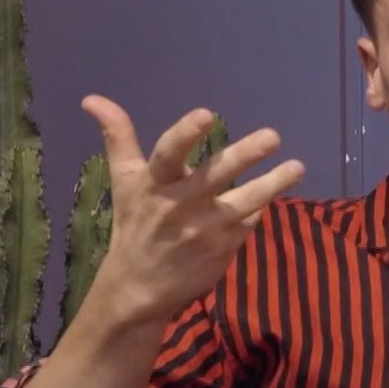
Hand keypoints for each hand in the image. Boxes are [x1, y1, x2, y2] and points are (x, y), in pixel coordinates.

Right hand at [82, 95, 304, 326]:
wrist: (138, 289)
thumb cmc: (134, 225)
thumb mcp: (124, 181)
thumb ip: (118, 137)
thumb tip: (92, 98)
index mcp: (153, 185)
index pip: (168, 154)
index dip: (186, 134)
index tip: (206, 114)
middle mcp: (180, 206)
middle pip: (215, 175)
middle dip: (245, 155)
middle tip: (273, 136)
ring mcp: (205, 229)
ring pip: (245, 201)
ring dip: (273, 183)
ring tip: (297, 167)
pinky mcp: (224, 248)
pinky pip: (249, 220)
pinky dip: (261, 206)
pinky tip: (275, 192)